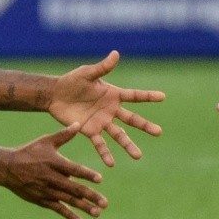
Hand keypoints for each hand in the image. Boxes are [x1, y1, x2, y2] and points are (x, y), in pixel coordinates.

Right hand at [0, 123, 106, 218]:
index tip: (100, 179)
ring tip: (97, 213)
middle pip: (74, 188)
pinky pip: (57, 208)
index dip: (86, 174)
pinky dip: (68, 215)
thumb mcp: (45, 141)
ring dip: (83, 207)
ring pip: (68, 200)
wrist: (6, 167)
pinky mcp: (41, 199)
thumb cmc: (28, 151)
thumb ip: (64, 135)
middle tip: (105, 203)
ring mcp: (46, 190)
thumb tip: (79, 123)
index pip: (74, 170)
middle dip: (90, 196)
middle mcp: (51, 178)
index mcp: (54, 162)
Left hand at [49, 51, 164, 166]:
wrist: (55, 95)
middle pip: (132, 119)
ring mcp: (102, 122)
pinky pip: (99, 144)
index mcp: (113, 94)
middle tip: (159, 132)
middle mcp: (111, 110)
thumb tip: (116, 54)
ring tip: (138, 156)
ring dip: (128, 145)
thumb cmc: (72, 81)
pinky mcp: (90, 131)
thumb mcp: (87, 73)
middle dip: (145, 126)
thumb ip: (102, 68)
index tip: (163, 97)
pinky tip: (111, 164)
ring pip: (119, 135)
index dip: (148, 96)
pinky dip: (105, 153)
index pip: (134, 96)